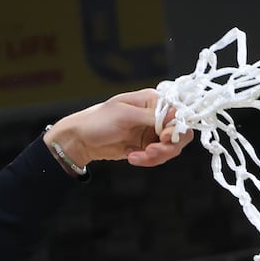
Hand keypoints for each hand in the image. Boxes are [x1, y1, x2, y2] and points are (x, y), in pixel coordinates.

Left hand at [49, 88, 193, 168]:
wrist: (80, 140)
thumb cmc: (98, 121)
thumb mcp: (125, 115)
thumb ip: (152, 117)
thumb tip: (176, 117)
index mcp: (153, 101)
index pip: (179, 113)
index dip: (177, 128)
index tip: (163, 137)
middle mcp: (156, 116)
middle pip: (179, 133)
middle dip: (168, 146)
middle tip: (151, 151)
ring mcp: (151, 132)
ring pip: (170, 148)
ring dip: (156, 156)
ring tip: (136, 156)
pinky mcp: (146, 146)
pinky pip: (157, 156)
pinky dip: (147, 159)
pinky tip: (131, 156)